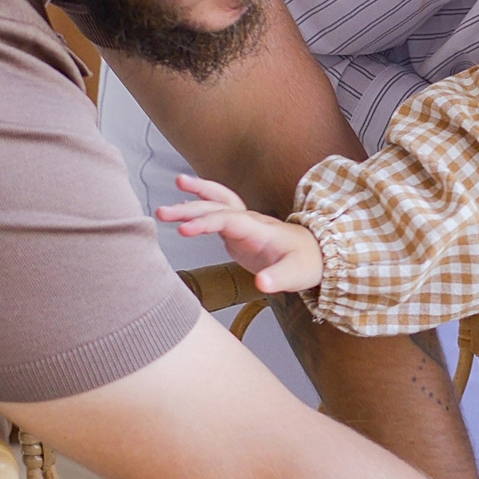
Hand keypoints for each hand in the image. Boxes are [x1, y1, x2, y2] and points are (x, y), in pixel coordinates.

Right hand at [158, 175, 324, 293]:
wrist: (316, 255)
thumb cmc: (306, 263)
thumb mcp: (297, 274)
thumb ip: (279, 278)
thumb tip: (262, 283)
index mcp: (260, 229)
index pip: (228, 219)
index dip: (206, 222)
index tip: (184, 229)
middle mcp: (249, 221)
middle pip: (216, 207)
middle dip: (190, 209)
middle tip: (162, 212)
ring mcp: (243, 225)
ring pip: (215, 205)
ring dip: (193, 200)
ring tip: (169, 195)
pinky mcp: (238, 233)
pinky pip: (215, 216)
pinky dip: (199, 211)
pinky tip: (182, 215)